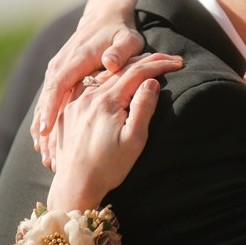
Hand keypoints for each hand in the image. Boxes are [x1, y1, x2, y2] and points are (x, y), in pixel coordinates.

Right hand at [30, 1, 146, 149]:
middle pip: (47, 98)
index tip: (46, 130)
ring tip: (45, 156)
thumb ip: (120, 51)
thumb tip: (110, 63)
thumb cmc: (121, 32)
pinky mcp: (59, 75)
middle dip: (44, 127)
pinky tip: (44, 142)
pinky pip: (48, 100)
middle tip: (46, 155)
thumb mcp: (127, 39)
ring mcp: (58, 70)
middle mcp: (62, 64)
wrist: (105, 16)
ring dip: (43, 128)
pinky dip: (45, 119)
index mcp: (77, 58)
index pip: (59, 84)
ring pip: (45, 101)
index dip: (51, 107)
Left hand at [46, 53, 182, 208]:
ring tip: (145, 65)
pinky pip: (88, 84)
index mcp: (107, 102)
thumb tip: (151, 82)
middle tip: (167, 60)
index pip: (138, 72)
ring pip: (104, 74)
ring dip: (126, 67)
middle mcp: (89, 96)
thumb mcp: (134, 141)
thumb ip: (143, 108)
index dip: (159, 65)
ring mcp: (75, 102)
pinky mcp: (67, 110)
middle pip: (121, 69)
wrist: (75, 185)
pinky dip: (106, 77)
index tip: (178, 63)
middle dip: (146, 62)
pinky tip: (114, 78)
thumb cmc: (108, 168)